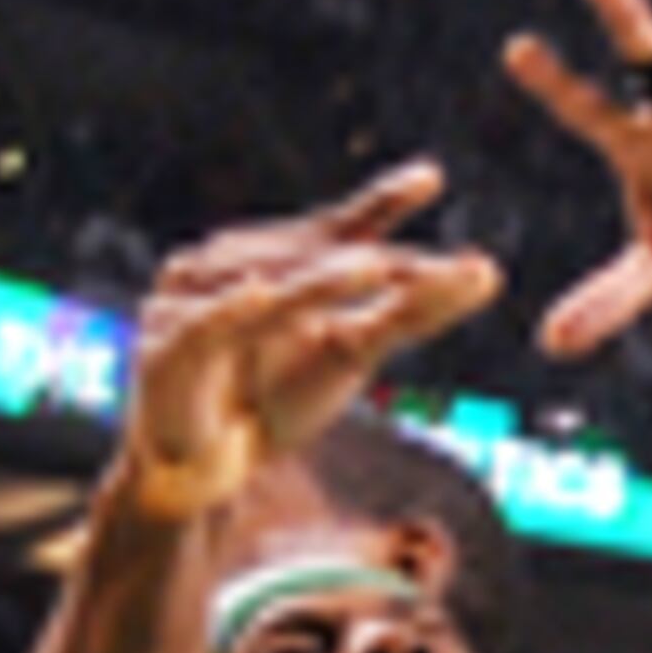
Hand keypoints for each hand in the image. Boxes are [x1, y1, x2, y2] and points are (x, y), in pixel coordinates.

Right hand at [126, 170, 499, 504]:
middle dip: (364, 259)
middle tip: (419, 262)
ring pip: (266, 282)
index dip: (383, 201)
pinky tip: (262, 295)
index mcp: (280, 262)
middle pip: (310, 256)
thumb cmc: (270, 405)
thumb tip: (489, 271)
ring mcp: (193, 300)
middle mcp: (234, 266)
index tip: (433, 178)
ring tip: (370, 269)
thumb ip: (410, 312)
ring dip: (314, 278)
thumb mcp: (352, 354)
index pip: (340, 227)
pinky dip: (231, 309)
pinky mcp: (163, 345)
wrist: (198, 474)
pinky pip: (203, 325)